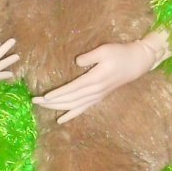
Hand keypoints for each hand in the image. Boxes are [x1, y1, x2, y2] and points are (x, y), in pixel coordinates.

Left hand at [32, 29, 171, 123]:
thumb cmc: (120, 53)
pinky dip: (71, 114)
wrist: (136, 62)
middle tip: (34, 101)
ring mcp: (97, 96)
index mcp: (95, 79)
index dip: (57, 93)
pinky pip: (82, 108)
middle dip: (52, 101)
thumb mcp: (104, 50)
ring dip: (57, 107)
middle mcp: (95, 91)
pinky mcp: (98, 97)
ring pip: (74, 105)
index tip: (44, 96)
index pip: (72, 89)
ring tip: (42, 106)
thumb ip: (89, 57)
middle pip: (70, 99)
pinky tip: (60, 119)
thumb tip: (76, 62)